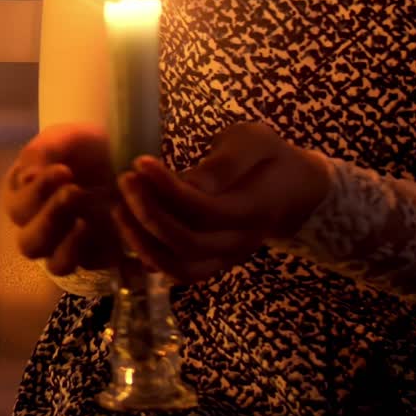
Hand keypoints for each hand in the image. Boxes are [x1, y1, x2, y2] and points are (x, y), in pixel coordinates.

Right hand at [3, 122, 123, 275]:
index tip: (64, 170)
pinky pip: (92, 265)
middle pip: (30, 244)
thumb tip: (27, 178)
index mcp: (22, 198)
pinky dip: (100, 251)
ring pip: (57, 264)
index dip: (38, 192)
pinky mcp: (95, 254)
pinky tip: (110, 228)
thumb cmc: (82, 146)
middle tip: (74, 192)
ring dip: (71, 244)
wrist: (119, 153)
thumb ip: (42, 152)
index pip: (19, 208)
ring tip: (88, 219)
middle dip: (51, 219)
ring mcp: (66, 245)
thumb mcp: (62, 138)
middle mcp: (38, 227)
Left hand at [112, 122, 331, 283]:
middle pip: (187, 243)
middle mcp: (240, 242)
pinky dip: (148, 257)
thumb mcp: (255, 143)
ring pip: (178, 267)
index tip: (140, 161)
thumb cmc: (269, 157)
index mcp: (254, 208)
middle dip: (148, 214)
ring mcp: (226, 258)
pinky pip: (177, 272)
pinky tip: (129, 230)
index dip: (168, 189)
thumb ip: (225, 164)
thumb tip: (188, 184)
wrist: (295, 190)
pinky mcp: (213, 263)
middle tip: (126, 180)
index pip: (205, 210)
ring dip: (142, 241)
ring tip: (120, 206)